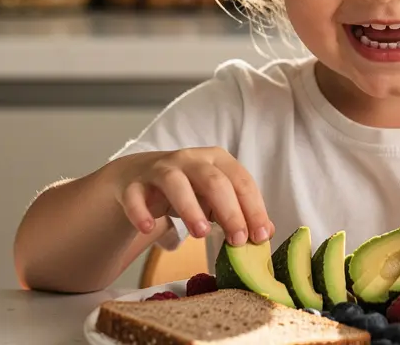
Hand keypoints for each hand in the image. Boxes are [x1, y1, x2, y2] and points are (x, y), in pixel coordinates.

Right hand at [110, 147, 273, 245]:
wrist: (139, 177)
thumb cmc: (188, 190)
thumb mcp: (215, 198)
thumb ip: (238, 213)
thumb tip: (265, 234)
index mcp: (217, 160)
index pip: (241, 181)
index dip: (253, 209)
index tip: (261, 236)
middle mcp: (190, 159)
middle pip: (213, 181)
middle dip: (229, 211)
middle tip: (238, 240)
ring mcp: (160, 169)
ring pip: (176, 183)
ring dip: (190, 207)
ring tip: (201, 233)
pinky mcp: (134, 184)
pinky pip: (136, 196)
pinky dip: (141, 211)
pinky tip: (148, 228)